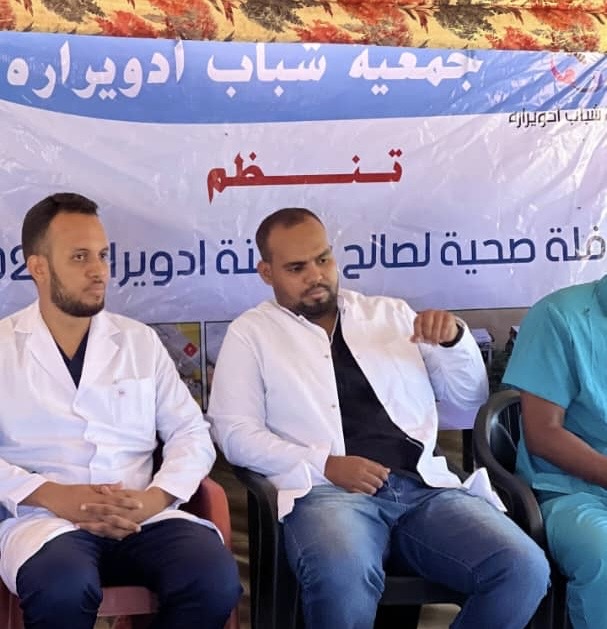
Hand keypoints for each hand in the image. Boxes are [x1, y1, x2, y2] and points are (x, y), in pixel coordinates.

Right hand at [24, 482, 142, 538]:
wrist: (54, 497)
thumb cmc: (73, 490)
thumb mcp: (91, 486)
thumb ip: (107, 487)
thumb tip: (122, 485)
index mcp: (98, 497)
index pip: (117, 500)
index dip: (129, 503)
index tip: (141, 505)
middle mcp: (94, 509)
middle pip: (114, 517)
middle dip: (127, 522)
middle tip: (139, 527)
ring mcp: (88, 518)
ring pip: (106, 526)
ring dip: (118, 531)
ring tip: (129, 535)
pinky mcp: (82, 525)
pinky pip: (96, 532)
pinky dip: (106, 535)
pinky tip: (115, 538)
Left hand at [77, 486, 174, 537]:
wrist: (154, 504)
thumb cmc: (139, 496)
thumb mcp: (127, 492)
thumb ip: (114, 493)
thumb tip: (103, 489)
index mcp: (122, 506)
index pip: (105, 506)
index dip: (93, 507)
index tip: (81, 506)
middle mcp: (122, 517)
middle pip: (103, 520)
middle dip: (90, 522)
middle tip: (76, 523)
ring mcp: (124, 525)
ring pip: (106, 530)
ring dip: (93, 530)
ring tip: (80, 528)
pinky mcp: (125, 530)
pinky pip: (112, 535)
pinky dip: (102, 535)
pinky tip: (92, 534)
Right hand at [324, 455, 389, 493]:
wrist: (329, 467)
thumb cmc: (345, 463)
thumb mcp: (360, 460)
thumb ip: (374, 465)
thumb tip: (388, 470)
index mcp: (363, 464)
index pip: (381, 472)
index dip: (384, 476)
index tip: (383, 478)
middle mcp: (361, 473)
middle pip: (378, 482)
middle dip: (378, 483)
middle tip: (374, 482)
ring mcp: (356, 482)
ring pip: (372, 490)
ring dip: (372, 489)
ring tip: (368, 487)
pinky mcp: (351, 489)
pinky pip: (364, 495)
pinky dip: (365, 494)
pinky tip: (362, 491)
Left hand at [411, 310, 457, 344]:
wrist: (447, 329)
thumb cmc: (432, 331)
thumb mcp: (423, 335)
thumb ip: (417, 337)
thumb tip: (412, 340)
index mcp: (421, 316)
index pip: (417, 322)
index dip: (418, 332)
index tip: (420, 339)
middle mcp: (429, 312)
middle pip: (427, 324)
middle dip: (428, 335)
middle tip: (430, 342)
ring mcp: (439, 313)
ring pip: (437, 326)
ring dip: (436, 336)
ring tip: (436, 341)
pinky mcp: (449, 316)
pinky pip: (445, 326)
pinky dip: (443, 335)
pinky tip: (443, 338)